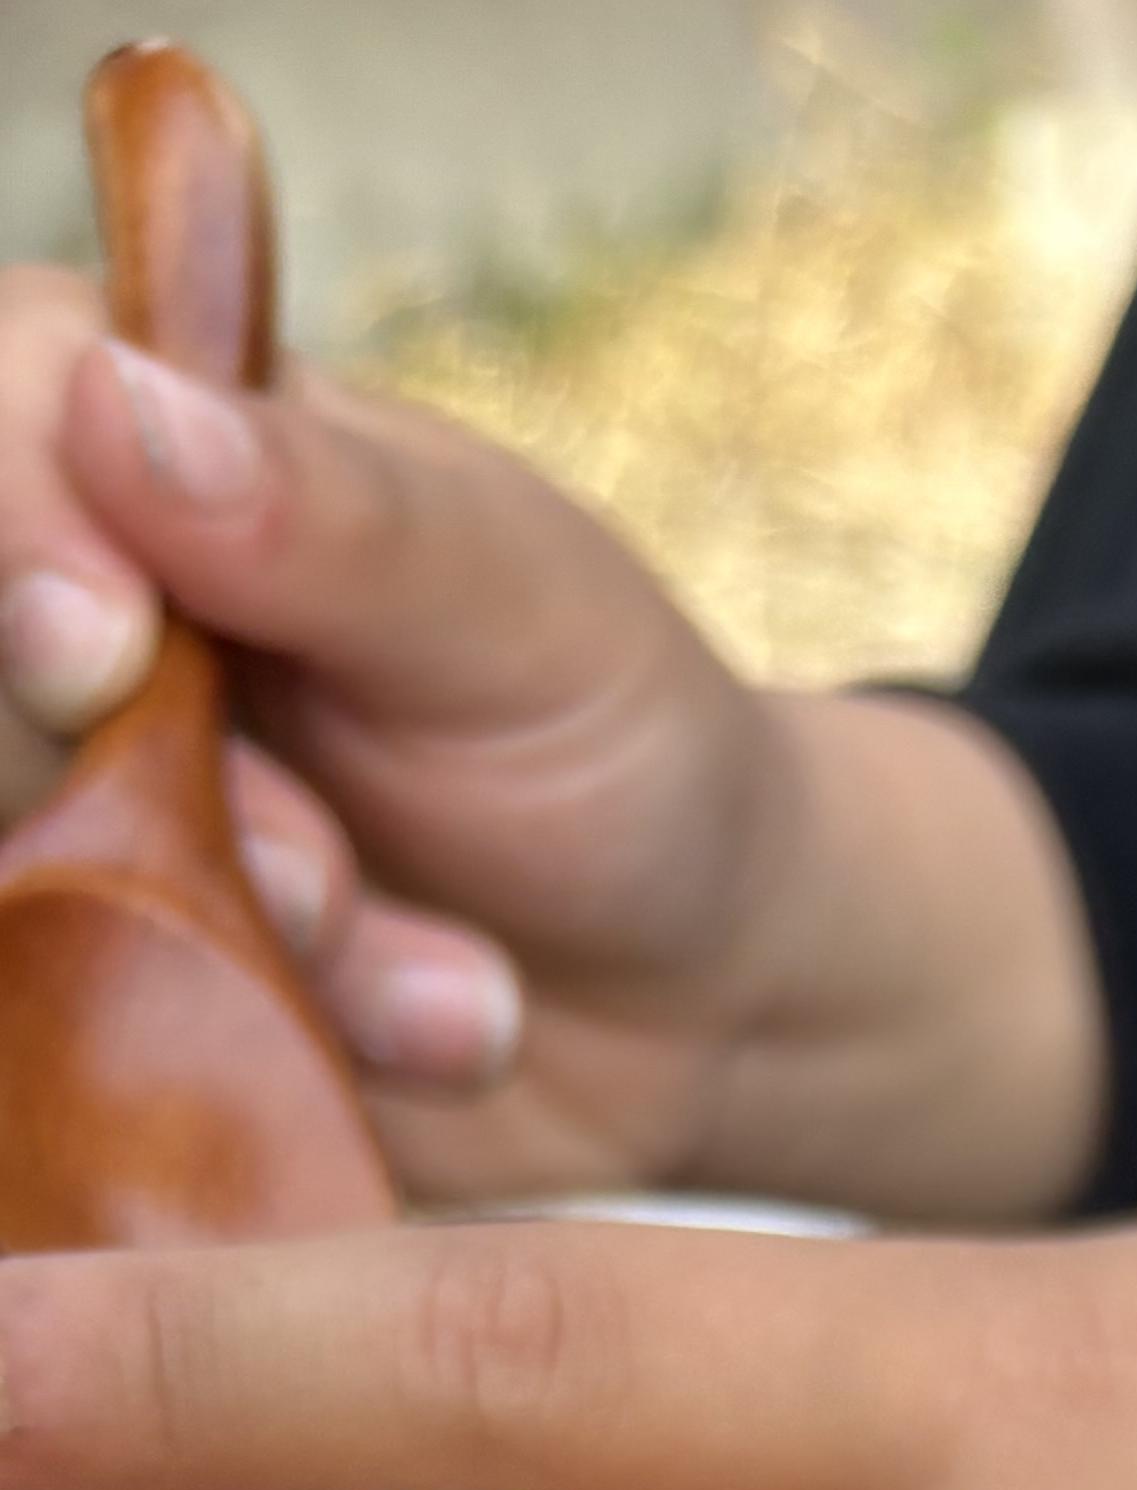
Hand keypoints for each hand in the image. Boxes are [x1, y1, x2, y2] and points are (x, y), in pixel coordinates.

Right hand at [0, 266, 1101, 1218]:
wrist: (691, 996)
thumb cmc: (598, 736)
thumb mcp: (512, 601)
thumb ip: (330, 511)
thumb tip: (114, 397)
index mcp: (145, 463)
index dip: (18, 535)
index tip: (103, 644)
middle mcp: (77, 643)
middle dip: (163, 809)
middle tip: (330, 883)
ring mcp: (81, 826)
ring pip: (47, 891)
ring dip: (261, 965)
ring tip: (455, 996)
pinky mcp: (120, 1001)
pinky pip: (95, 1045)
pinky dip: (268, 1067)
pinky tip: (422, 1051)